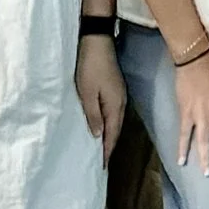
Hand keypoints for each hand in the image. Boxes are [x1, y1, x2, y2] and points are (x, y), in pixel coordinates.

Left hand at [77, 33, 125, 157]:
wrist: (98, 42)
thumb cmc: (90, 67)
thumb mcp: (87, 93)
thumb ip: (93, 115)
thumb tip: (98, 136)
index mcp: (114, 106)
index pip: (112, 134)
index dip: (107, 150)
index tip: (102, 166)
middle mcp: (121, 103)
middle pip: (116, 129)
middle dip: (109, 146)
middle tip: (101, 161)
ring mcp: (120, 95)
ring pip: (115, 121)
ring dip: (109, 135)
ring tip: (100, 148)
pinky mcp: (116, 89)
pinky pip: (113, 112)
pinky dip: (109, 123)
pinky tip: (102, 125)